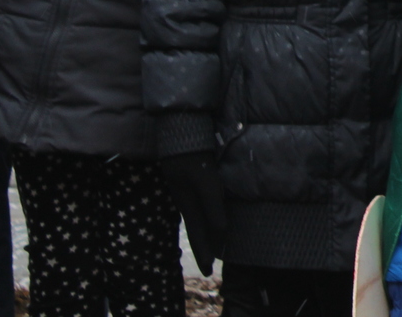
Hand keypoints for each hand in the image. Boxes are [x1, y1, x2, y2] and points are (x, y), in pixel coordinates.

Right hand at [158, 152, 226, 274]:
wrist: (181, 131)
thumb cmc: (195, 157)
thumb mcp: (206, 183)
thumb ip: (213, 207)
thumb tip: (220, 232)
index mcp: (188, 205)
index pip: (198, 235)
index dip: (205, 252)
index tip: (208, 271)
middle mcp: (185, 200)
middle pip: (195, 229)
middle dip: (204, 247)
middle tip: (209, 267)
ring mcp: (185, 190)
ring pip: (196, 218)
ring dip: (204, 234)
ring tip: (211, 247)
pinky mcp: (188, 179)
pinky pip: (196, 206)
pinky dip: (203, 218)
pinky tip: (208, 218)